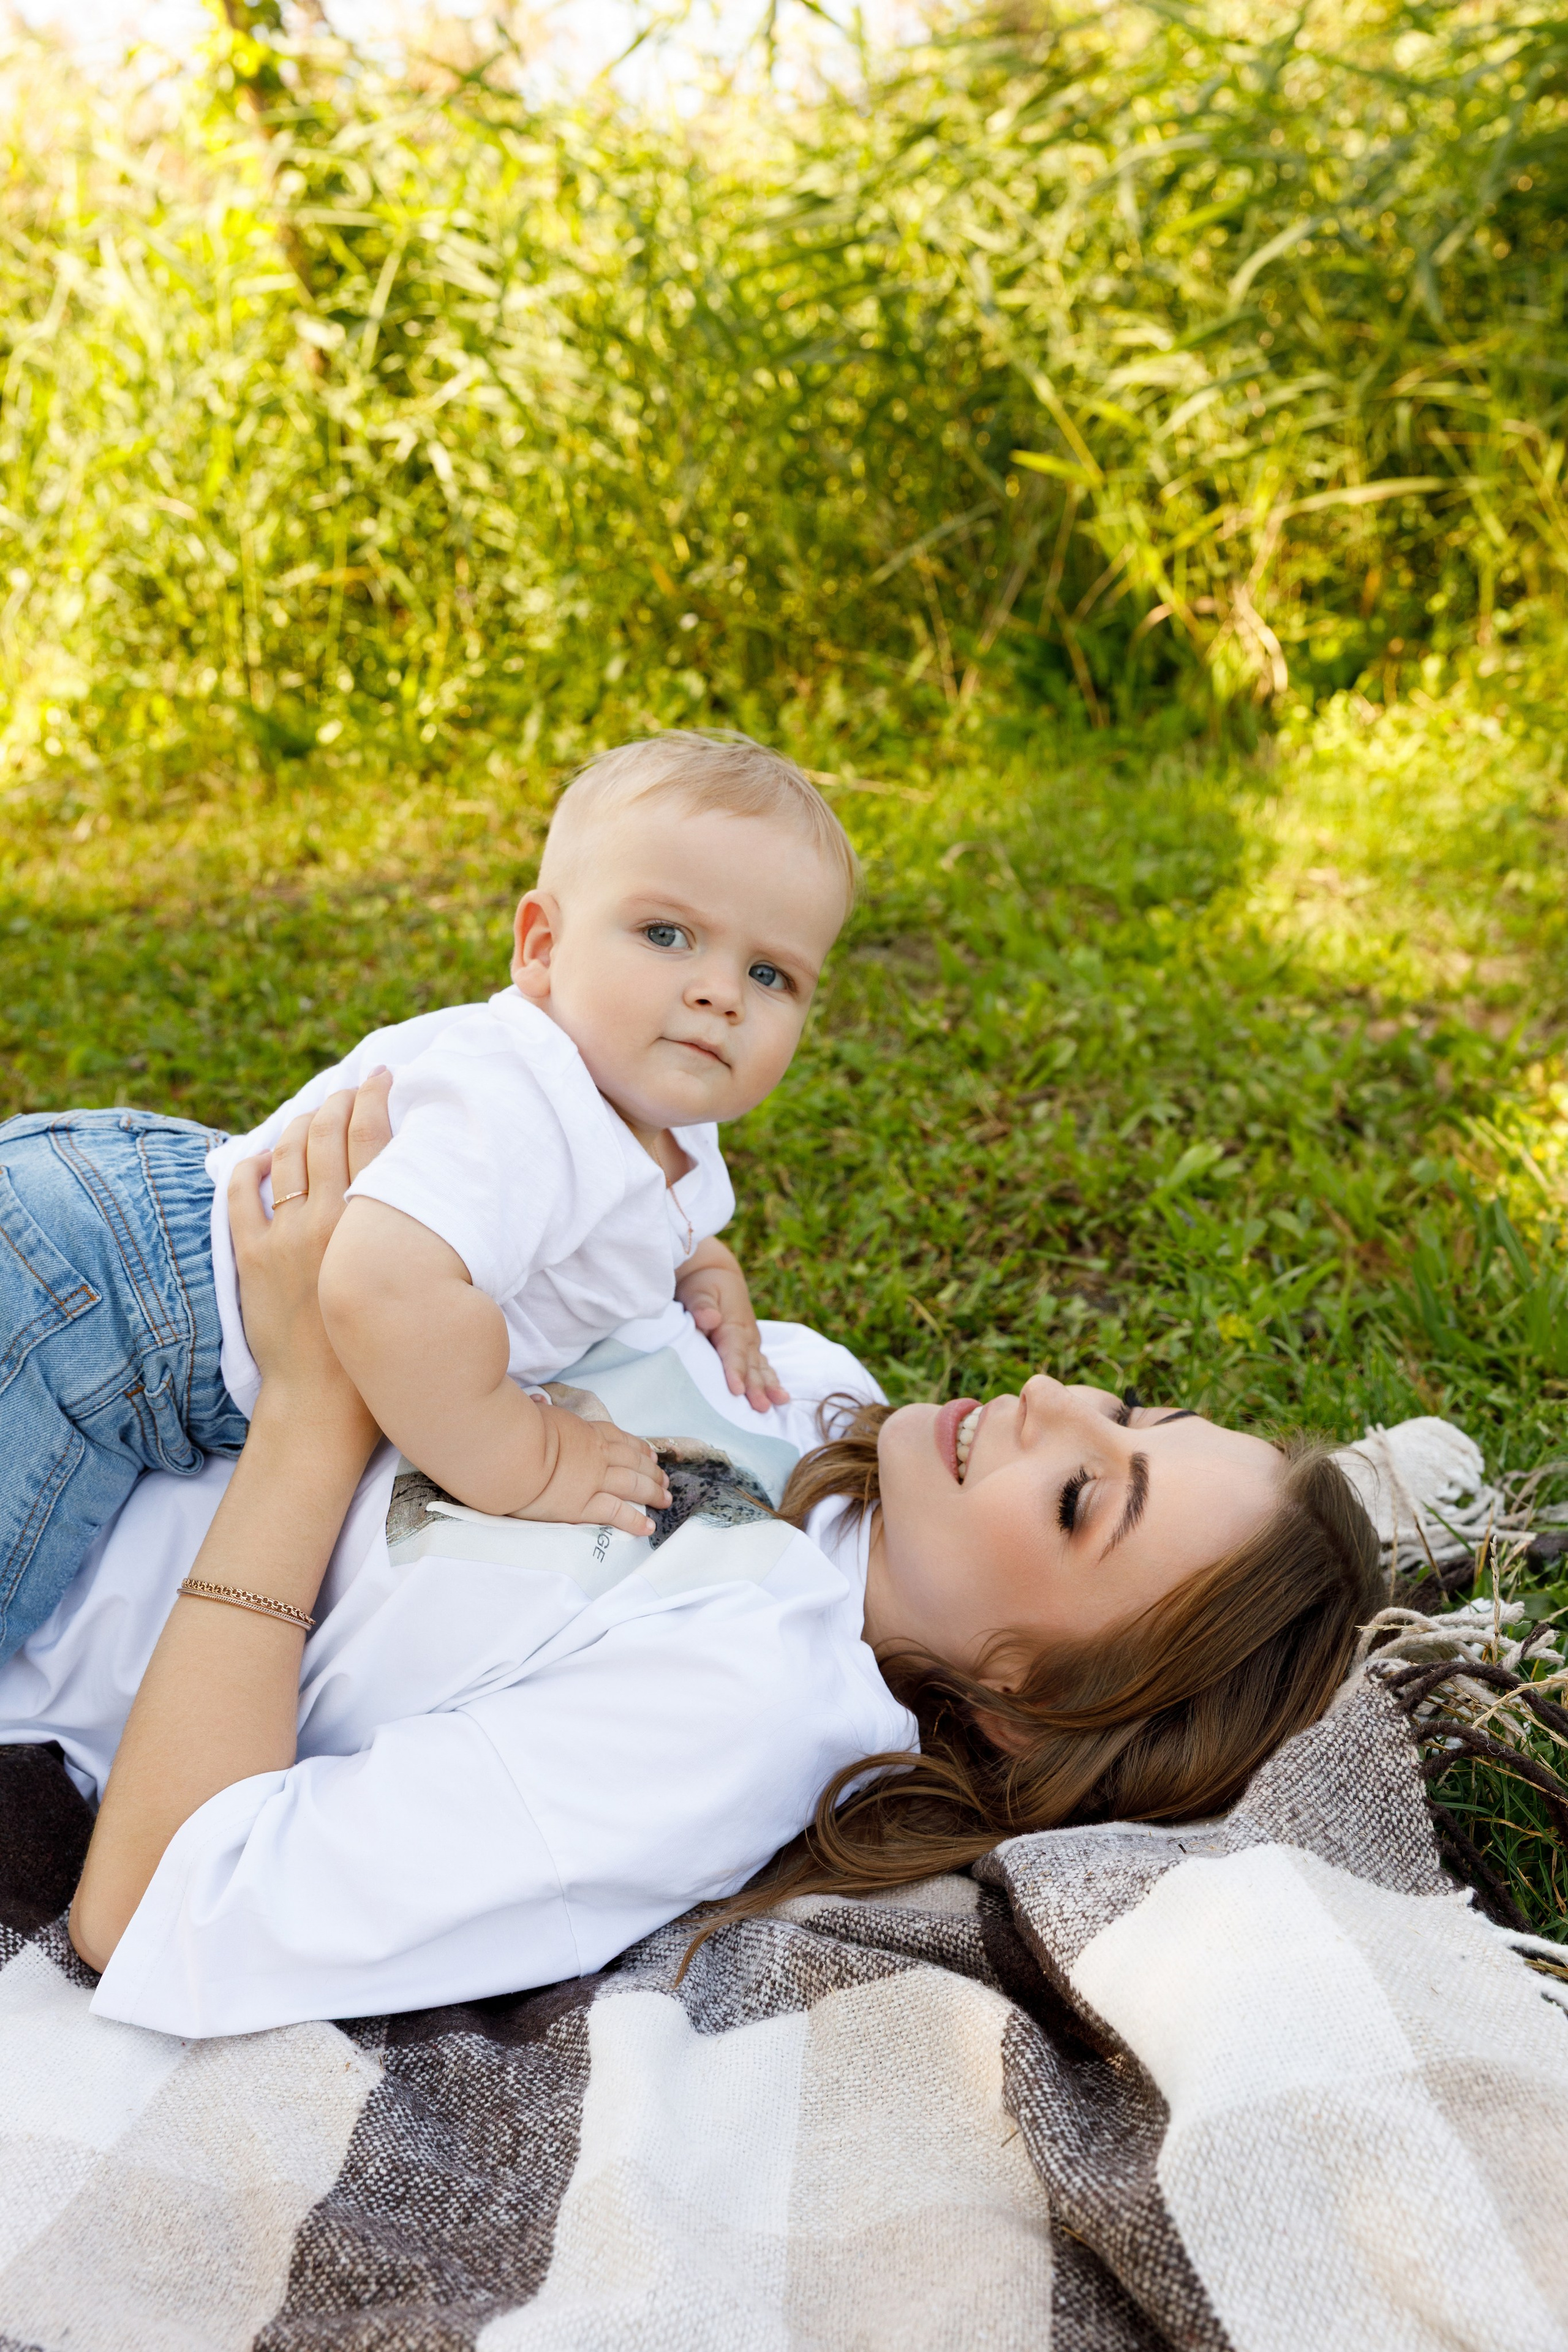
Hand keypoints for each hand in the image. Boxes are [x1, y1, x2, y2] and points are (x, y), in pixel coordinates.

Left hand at [229, 1070, 392, 1438]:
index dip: (375, 1097)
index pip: (372, 1137)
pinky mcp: (251, 1256)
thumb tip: (423, 1196)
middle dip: (337, 1100)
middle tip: (348, 1087)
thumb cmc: (382, 1349)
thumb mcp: (409, 1280)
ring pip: (286, 1155)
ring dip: (297, 1124)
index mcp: (370, 1224)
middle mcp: (327, 1220)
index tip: (381, 1077)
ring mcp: (285, 1236)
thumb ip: (409, 1235)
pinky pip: (241, 1195)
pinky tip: (259, 1157)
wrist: (324, 1402)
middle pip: (328, 1135)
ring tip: (309, 1113)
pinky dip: (248, 1167)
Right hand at [509, 1400, 670, 1537]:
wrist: (511, 1450)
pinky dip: (635, 1520)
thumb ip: (541, 1411)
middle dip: (652, 1472)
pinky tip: (648, 1527)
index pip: (618, 1438)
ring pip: (632, 1485)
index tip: (649, 1453)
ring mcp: (593, 1480)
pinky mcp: (583, 1505)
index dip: (637, 1447)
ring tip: (665, 1500)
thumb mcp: (534, 1413)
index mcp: (584, 1432)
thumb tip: (536, 1402)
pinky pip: (616, 1513)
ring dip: (652, 1493)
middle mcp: (596, 1455)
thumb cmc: (516, 1428)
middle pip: (633, 1462)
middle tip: (665, 1480)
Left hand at [676, 1247, 788, 1412]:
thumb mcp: (698, 1291)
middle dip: (757, 1387)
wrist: (717, 1274)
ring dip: (769, 1386)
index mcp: (732, 1324)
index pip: (733, 1351)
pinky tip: (778, 1397)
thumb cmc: (703, 1285)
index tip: (736, 1390)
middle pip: (751, 1364)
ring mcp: (751, 1342)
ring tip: (779, 1402)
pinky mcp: (751, 1348)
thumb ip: (702, 1306)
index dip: (735, 1371)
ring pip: (761, 1367)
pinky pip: (763, 1367)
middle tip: (761, 1407)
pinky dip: (771, 1381)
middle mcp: (746, 1335)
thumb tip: (710, 1318)